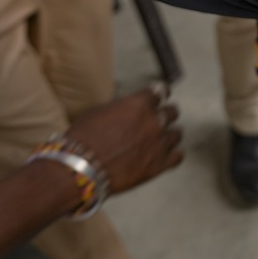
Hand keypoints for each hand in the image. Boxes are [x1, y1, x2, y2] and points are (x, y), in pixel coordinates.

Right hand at [64, 86, 182, 194]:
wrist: (80, 167)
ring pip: (177, 134)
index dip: (160, 93)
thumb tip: (128, 110)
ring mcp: (159, 143)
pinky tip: (166, 155)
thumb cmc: (83, 138)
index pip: (160, 91)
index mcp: (140, 104)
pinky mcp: (159, 165)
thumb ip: (121, 108)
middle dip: (165, 114)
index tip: (161, 95)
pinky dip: (173, 155)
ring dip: (169, 135)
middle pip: (172, 112)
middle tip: (157, 121)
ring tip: (161, 140)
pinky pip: (178, 157)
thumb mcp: (99, 111)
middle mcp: (154, 121)